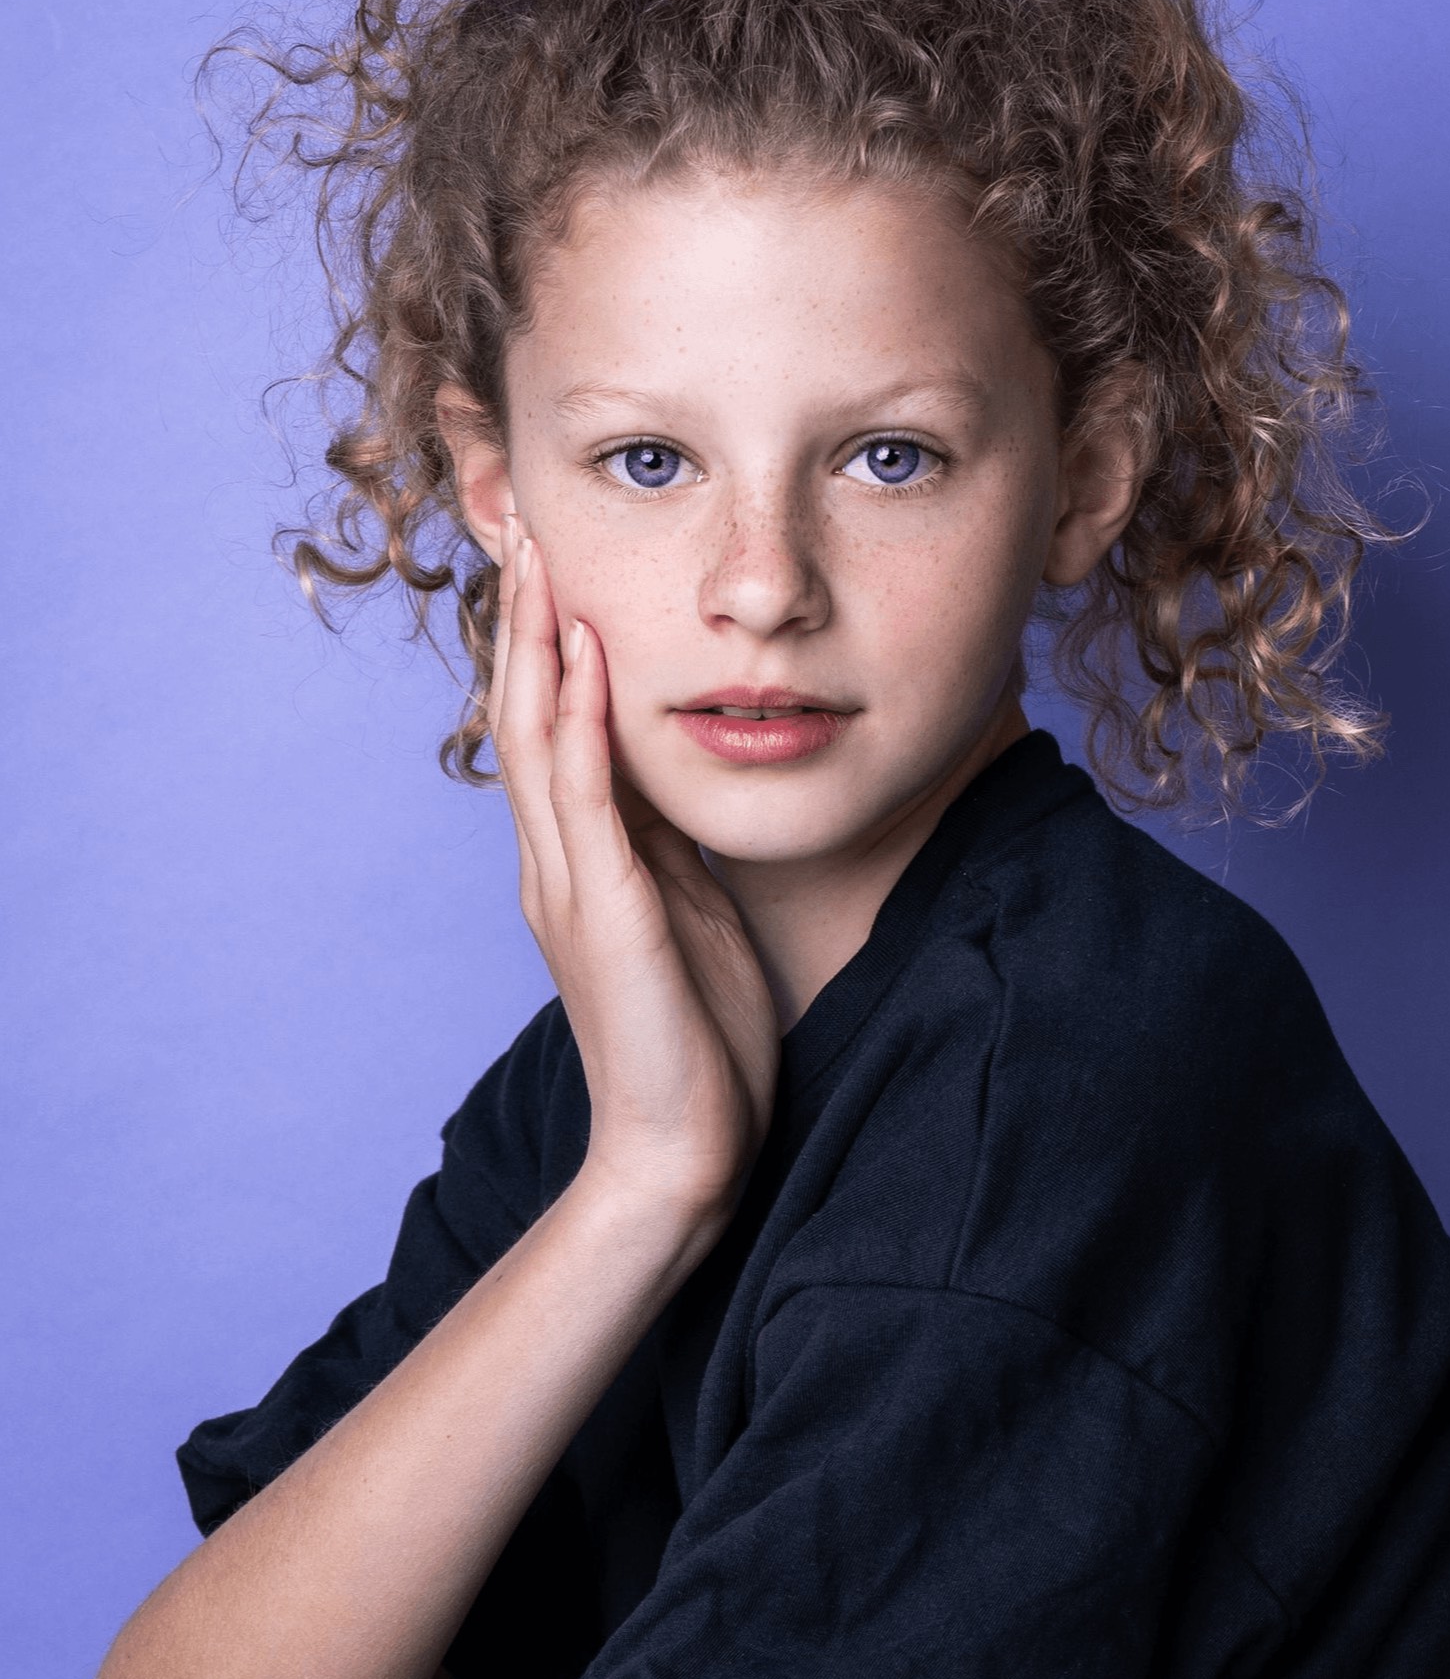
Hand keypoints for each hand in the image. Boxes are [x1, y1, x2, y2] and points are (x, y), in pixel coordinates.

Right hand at [487, 515, 779, 1220]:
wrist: (680, 1149)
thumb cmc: (693, 1037)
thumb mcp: (685, 913)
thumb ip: (664, 846)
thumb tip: (675, 779)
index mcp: (579, 863)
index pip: (550, 730)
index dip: (547, 644)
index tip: (557, 563)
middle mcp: (558, 864)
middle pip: (525, 715)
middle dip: (527, 620)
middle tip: (527, 529)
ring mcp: (572, 887)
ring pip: (538, 741)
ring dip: (539, 645)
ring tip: (542, 561)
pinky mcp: (606, 915)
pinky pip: (585, 799)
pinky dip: (581, 721)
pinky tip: (588, 658)